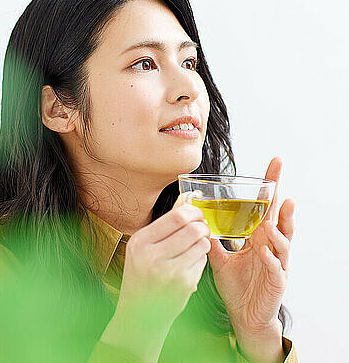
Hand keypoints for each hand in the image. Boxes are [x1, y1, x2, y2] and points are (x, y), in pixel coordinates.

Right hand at [100, 191, 210, 361]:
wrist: (140, 314)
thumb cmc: (142, 276)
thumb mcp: (145, 247)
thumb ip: (166, 223)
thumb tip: (187, 197)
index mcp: (140, 242)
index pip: (177, 216)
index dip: (193, 212)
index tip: (196, 214)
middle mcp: (151, 256)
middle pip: (193, 229)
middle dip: (202, 227)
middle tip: (201, 229)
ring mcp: (169, 272)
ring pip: (202, 244)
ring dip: (203, 243)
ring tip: (194, 248)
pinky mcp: (184, 285)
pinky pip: (203, 262)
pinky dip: (201, 260)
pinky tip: (189, 265)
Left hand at [207, 156, 295, 362]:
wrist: (245, 316)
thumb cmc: (238, 287)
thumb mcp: (221, 260)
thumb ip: (213, 242)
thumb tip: (197, 224)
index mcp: (258, 238)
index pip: (265, 208)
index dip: (270, 187)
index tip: (274, 162)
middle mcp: (270, 247)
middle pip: (280, 218)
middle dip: (282, 199)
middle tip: (281, 179)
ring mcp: (277, 263)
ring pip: (283, 241)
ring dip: (280, 229)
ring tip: (272, 220)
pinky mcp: (277, 281)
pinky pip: (276, 268)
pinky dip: (271, 259)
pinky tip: (264, 252)